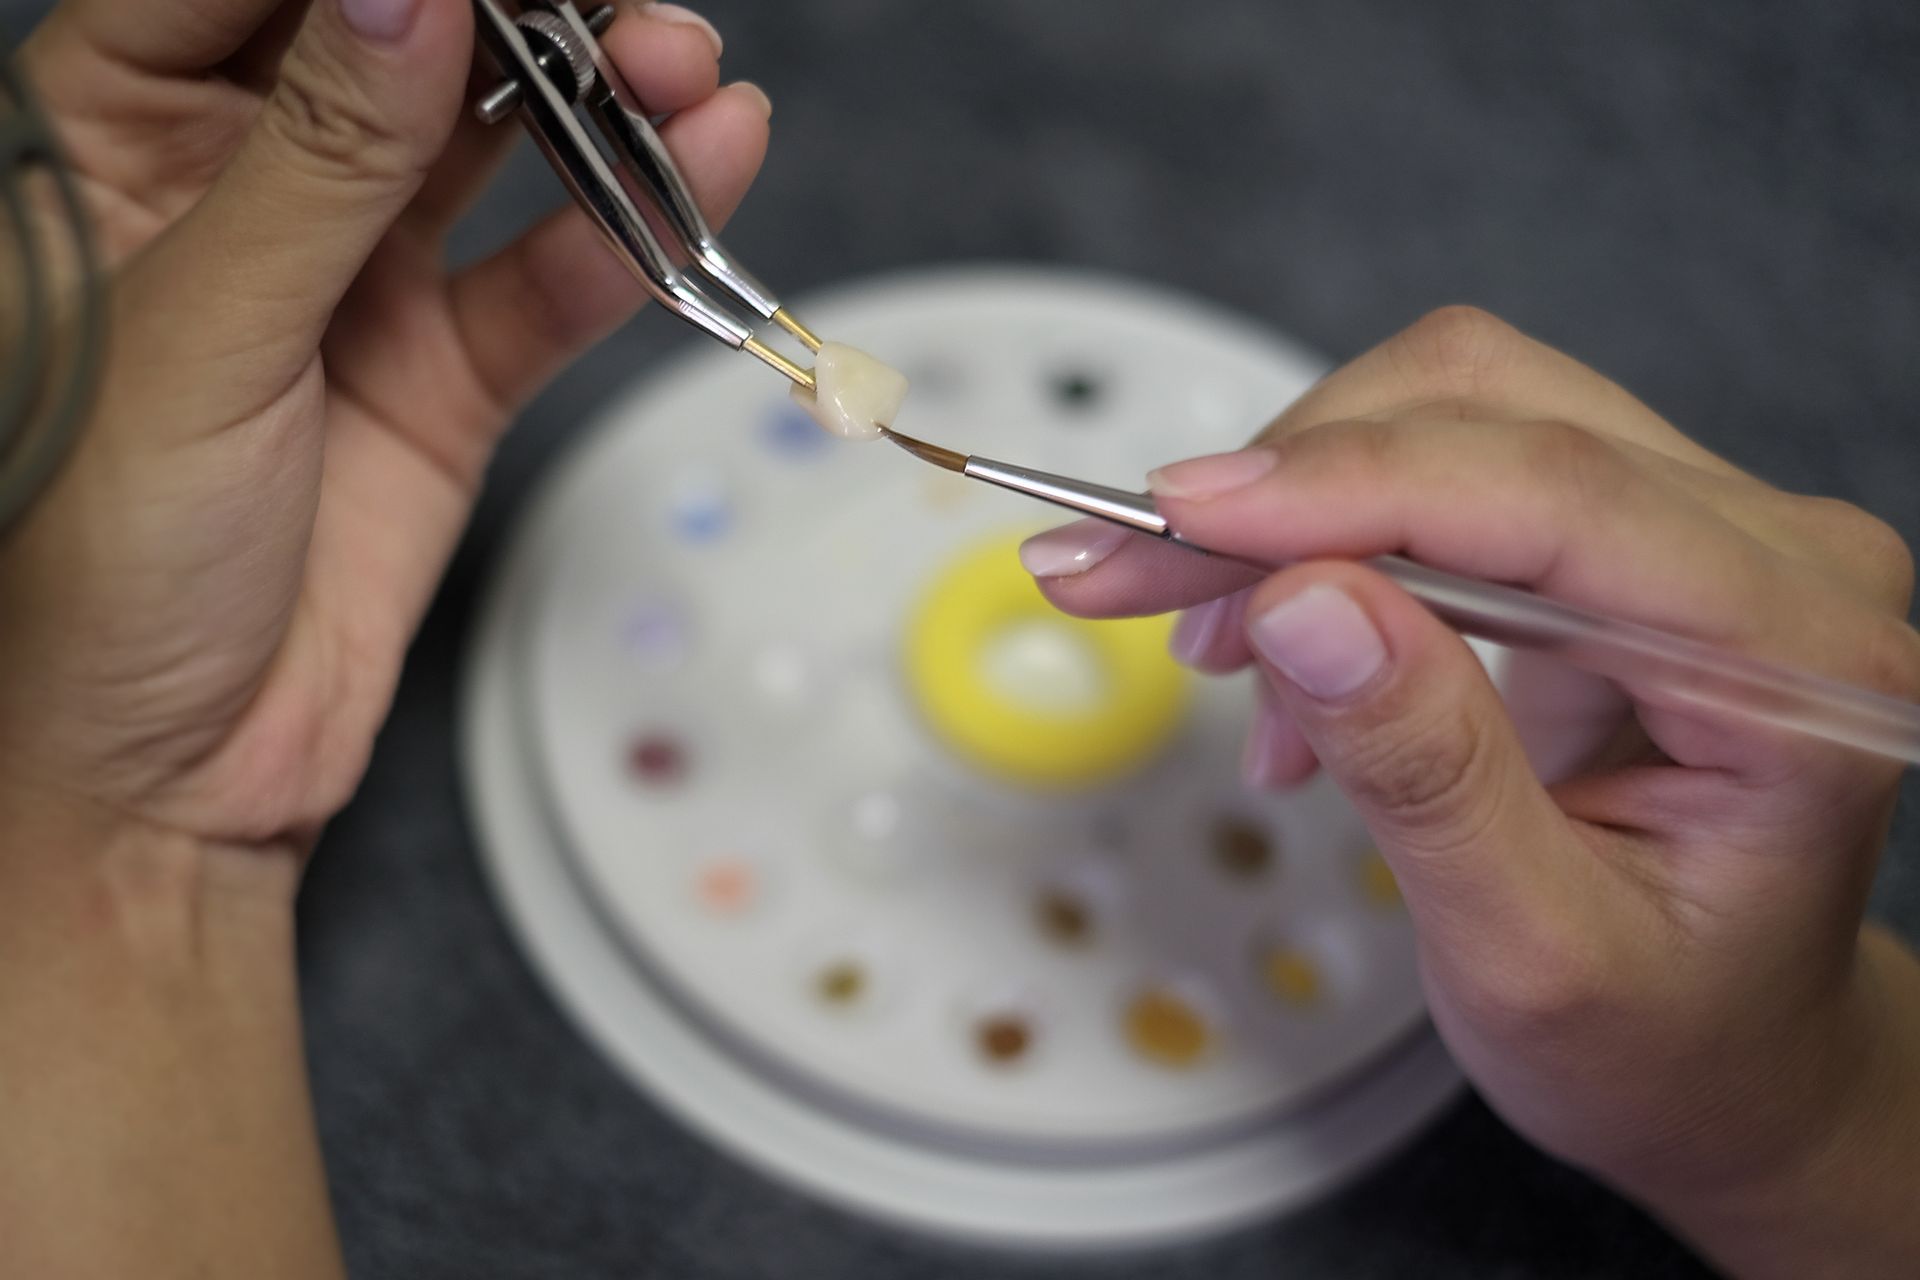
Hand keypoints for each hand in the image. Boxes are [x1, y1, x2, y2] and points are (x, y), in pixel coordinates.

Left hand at [1, 0, 766, 853]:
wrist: (163, 775)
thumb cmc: (92, 559)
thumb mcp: (198, 335)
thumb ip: (318, 158)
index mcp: (114, 139)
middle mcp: (245, 187)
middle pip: (402, 45)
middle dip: (523, 17)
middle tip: (621, 15)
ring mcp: (358, 280)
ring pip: (496, 150)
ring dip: (602, 107)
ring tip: (690, 75)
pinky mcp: (446, 373)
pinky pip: (551, 283)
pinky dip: (629, 236)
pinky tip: (701, 175)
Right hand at [1021, 307, 1919, 1276]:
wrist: (1729, 1064)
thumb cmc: (1668, 1037)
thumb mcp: (1534, 952)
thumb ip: (1429, 773)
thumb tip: (1302, 602)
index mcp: (1801, 661)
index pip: (1555, 494)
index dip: (1348, 486)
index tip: (1178, 516)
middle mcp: (1774, 556)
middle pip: (1491, 409)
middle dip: (1285, 486)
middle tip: (1127, 572)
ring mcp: (1701, 531)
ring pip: (1452, 410)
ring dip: (1296, 509)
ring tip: (1213, 649)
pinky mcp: (1622, 537)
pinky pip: (1447, 469)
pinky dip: (1326, 541)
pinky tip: (1287, 668)